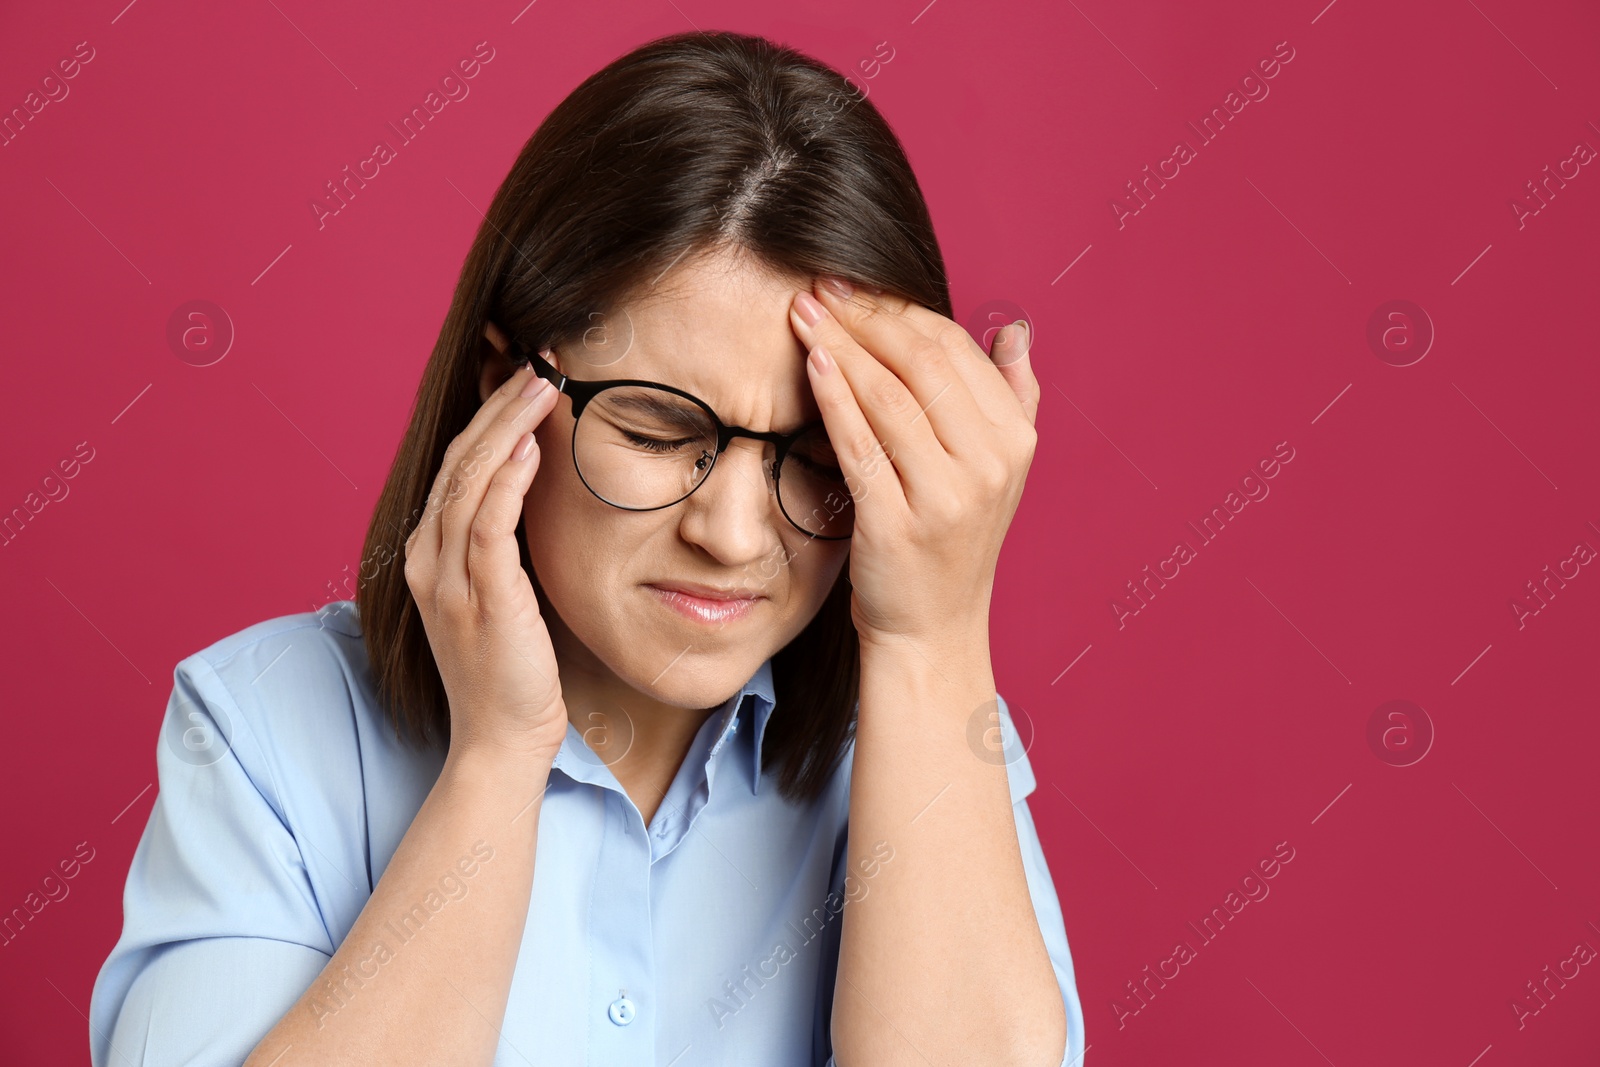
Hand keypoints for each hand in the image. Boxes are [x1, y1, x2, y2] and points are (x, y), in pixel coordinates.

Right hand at [403, 359, 569, 761]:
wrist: (501, 738)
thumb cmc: (512, 667)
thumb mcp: (503, 590)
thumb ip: (504, 542)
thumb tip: (535, 488)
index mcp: (429, 552)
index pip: (457, 466)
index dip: (488, 417)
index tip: (525, 376)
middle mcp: (427, 557)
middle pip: (459, 460)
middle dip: (499, 404)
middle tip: (538, 359)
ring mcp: (448, 576)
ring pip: (470, 480)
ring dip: (507, 425)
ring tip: (542, 382)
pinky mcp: (480, 596)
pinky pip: (488, 523)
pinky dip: (507, 478)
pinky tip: (530, 445)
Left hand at [788, 279, 1038, 650]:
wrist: (932, 626)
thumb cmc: (952, 538)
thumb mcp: (998, 468)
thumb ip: (1012, 395)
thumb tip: (1014, 329)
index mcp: (1014, 439)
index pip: (954, 349)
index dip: (898, 310)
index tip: (853, 287)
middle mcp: (989, 464)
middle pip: (921, 363)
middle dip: (864, 317)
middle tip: (818, 288)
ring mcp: (947, 496)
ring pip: (888, 396)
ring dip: (840, 344)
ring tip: (802, 313)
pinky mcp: (898, 523)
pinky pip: (859, 443)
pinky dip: (834, 396)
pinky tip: (811, 362)